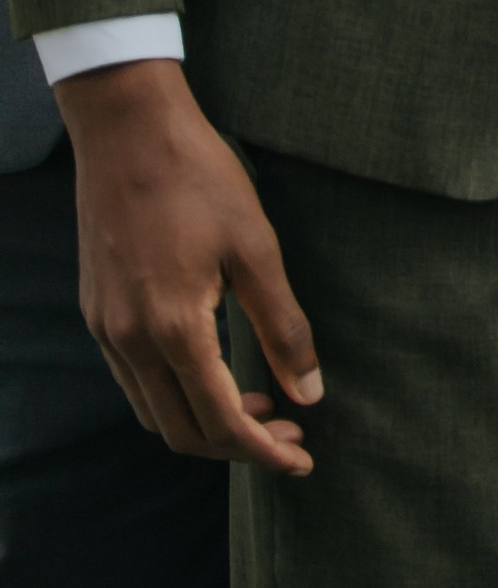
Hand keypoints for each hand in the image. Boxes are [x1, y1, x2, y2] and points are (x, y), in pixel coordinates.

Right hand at [58, 60, 320, 471]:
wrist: (126, 127)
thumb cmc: (199, 177)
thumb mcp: (256, 247)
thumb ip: (283, 326)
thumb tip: (309, 392)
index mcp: (174, 328)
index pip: (222, 421)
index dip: (265, 451)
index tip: (303, 460)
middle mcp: (130, 340)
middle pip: (182, 432)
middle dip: (240, 445)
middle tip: (290, 430)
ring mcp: (106, 328)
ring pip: (153, 412)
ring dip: (206, 423)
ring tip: (260, 404)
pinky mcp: (97, 311)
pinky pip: (133, 381)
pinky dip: (175, 395)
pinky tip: (214, 371)